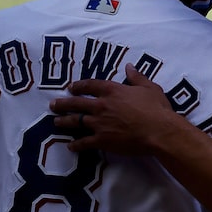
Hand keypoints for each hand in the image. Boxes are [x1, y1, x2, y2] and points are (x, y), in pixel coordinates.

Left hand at [51, 64, 182, 154]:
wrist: (159, 131)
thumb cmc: (156, 108)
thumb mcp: (149, 87)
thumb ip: (136, 76)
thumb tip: (129, 66)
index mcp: (112, 90)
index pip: (90, 85)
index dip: (79, 86)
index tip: (70, 87)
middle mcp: (102, 105)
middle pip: (77, 103)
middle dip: (64, 103)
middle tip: (53, 105)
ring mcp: (100, 123)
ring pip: (77, 121)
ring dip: (65, 121)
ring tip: (55, 122)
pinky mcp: (102, 140)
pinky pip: (85, 142)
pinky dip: (76, 144)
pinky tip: (70, 146)